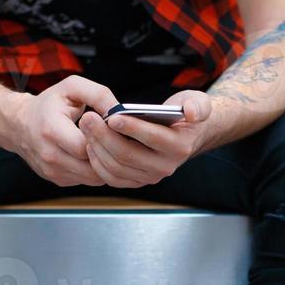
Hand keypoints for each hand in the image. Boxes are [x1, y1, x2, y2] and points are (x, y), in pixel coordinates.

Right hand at [13, 76, 118, 187]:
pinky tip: (95, 155)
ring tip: (107, 148)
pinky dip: (94, 170)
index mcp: (51, 130)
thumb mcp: (72, 87)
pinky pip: (85, 181)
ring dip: (103, 165)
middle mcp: (49, 155)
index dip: (103, 139)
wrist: (20, 125)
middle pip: (91, 167)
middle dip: (108, 155)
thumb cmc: (49, 104)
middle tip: (116, 142)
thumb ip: (98, 95)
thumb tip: (120, 113)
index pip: (86, 146)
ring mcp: (53, 171)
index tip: (111, 129)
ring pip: (92, 178)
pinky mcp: (57, 180)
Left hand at [78, 90, 212, 188]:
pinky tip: (89, 144)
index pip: (152, 138)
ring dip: (97, 148)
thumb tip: (191, 112)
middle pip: (128, 155)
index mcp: (180, 147)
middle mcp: (165, 166)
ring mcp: (149, 177)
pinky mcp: (136, 181)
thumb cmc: (186, 115)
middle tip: (88, 118)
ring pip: (116, 168)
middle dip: (104, 136)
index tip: (111, 116)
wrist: (185, 136)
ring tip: (86, 127)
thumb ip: (199, 105)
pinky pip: (112, 178)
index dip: (131, 128)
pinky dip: (97, 162)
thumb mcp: (199, 103)